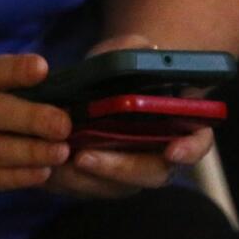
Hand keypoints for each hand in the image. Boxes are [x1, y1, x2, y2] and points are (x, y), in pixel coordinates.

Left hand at [45, 35, 211, 200]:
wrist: (101, 82)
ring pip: (115, 187)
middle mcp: (159, 154)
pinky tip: (41, 169)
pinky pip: (86, 188)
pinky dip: (65, 183)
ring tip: (55, 164)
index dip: (189, 149)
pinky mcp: (100, 178)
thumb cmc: (123, 66)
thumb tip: (143, 50)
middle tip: (84, 158)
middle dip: (119, 169)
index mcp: (179, 124)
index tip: (173, 151)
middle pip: (150, 173)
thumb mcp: (129, 49)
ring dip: (85, 180)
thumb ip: (136, 50)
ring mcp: (130, 170)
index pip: (197, 143)